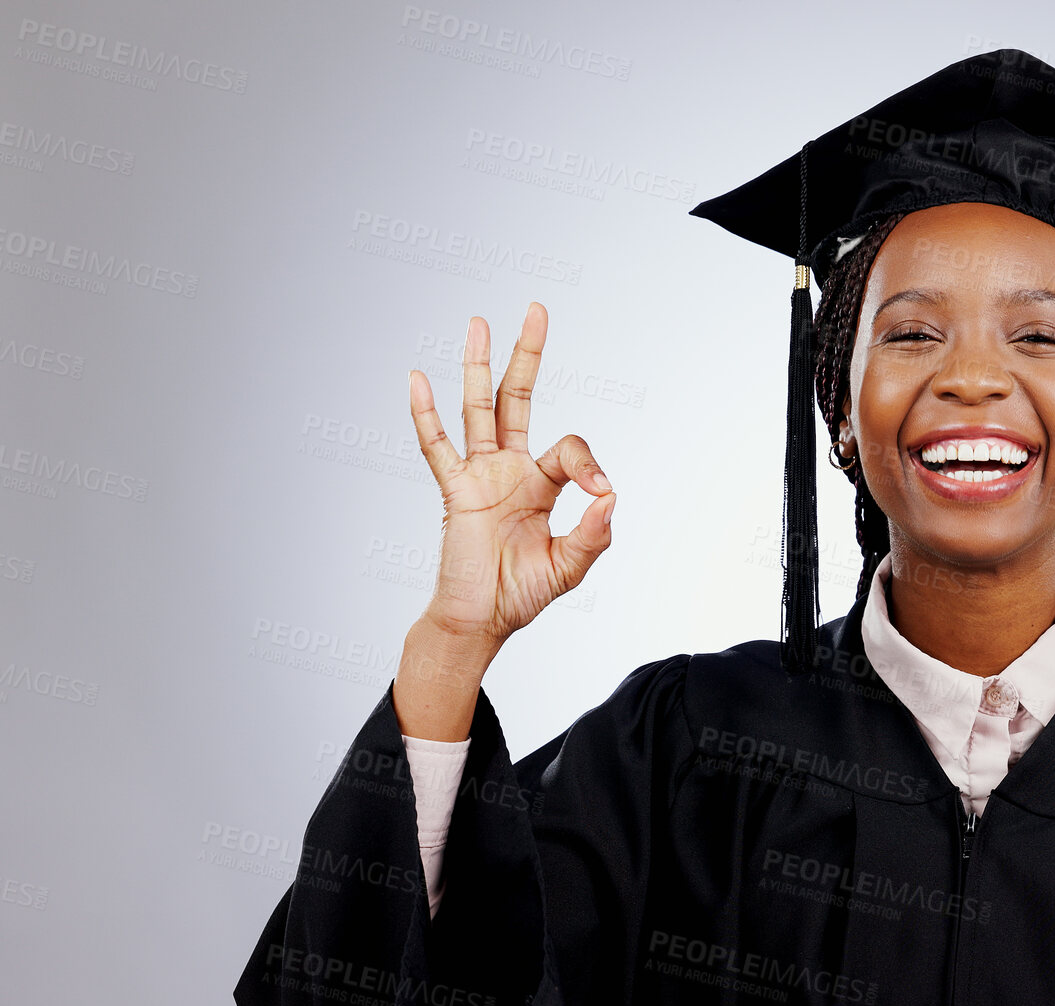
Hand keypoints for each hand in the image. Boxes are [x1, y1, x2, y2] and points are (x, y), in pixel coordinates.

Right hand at [406, 302, 614, 646]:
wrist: (479, 620)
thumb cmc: (521, 593)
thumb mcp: (569, 567)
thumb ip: (594, 535)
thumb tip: (610, 497)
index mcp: (543, 483)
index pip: (570, 449)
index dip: (588, 464)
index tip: (600, 492)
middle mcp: (511, 470)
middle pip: (518, 399)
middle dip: (527, 355)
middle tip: (536, 310)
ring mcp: (479, 476)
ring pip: (478, 410)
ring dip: (478, 366)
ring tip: (479, 322)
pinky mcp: (454, 492)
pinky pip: (436, 448)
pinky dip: (425, 414)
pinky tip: (417, 378)